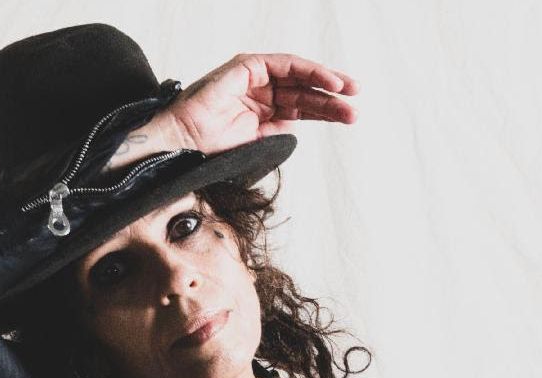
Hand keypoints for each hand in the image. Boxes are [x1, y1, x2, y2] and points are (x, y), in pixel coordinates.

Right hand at [163, 52, 358, 154]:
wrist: (185, 144)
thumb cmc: (211, 148)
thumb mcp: (257, 142)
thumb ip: (279, 132)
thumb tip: (300, 127)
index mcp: (262, 110)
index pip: (301, 107)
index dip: (325, 110)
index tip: (349, 115)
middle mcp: (261, 91)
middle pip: (304, 91)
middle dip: (332, 97)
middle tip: (355, 104)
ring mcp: (254, 77)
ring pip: (299, 76)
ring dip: (326, 82)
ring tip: (349, 92)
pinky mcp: (247, 66)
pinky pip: (285, 64)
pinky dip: (309, 71)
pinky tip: (328, 83)